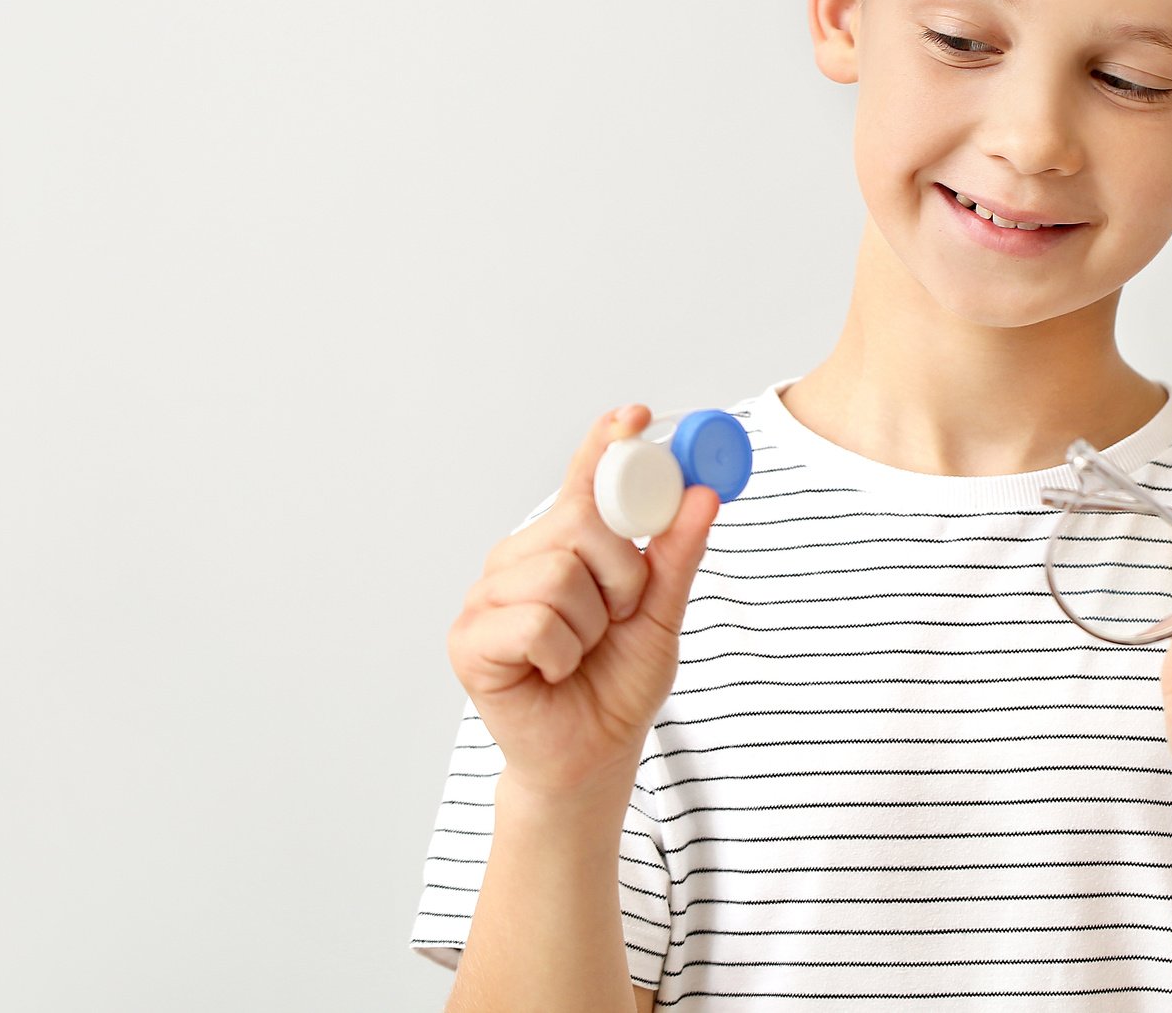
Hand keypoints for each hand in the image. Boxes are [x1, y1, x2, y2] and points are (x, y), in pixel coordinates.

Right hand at [446, 405, 719, 801]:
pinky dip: (561, 654)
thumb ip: (676, 555)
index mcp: (561, 544)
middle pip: (578, 522)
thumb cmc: (617, 682)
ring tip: (581, 651)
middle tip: (618, 616)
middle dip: (620, 574)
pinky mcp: (469, 640)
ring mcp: (487, 597)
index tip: (632, 416)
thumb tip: (702, 495)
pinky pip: (536, 623)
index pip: (582, 480)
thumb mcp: (662, 614)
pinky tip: (552, 671)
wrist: (592, 754)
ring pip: (560, 576)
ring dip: (592, 625)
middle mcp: (518, 559)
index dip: (604, 445)